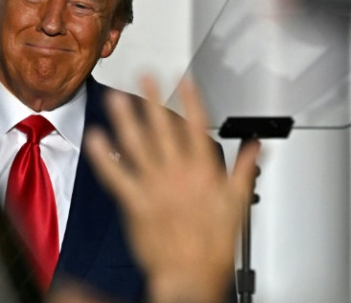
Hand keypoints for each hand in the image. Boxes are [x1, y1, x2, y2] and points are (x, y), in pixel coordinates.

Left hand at [85, 77, 259, 302]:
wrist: (191, 275)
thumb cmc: (213, 244)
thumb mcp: (236, 203)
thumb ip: (243, 169)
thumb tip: (254, 145)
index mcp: (204, 172)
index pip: (197, 127)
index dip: (191, 100)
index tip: (182, 79)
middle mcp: (178, 174)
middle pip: (163, 129)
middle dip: (152, 99)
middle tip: (144, 75)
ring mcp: (155, 186)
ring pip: (137, 145)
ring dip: (125, 119)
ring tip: (116, 98)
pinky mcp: (136, 202)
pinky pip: (116, 174)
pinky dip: (104, 156)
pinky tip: (95, 138)